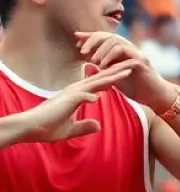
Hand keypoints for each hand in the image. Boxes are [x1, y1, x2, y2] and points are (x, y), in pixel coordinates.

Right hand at [12, 63, 137, 143]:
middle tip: (136, 63)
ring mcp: (71, 94)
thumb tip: (98, 126)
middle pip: (102, 78)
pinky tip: (101, 96)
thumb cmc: (48, 127)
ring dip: (111, 77)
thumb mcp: (71, 129)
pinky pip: (81, 97)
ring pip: (95, 83)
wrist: (30, 128)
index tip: (130, 73)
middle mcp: (76, 90)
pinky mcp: (65, 102)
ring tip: (127, 72)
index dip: (116, 78)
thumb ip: (85, 126)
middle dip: (119, 70)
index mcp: (79, 95)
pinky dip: (91, 96)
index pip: (101, 84)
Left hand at [74, 31, 177, 112]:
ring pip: (116, 42)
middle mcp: (129, 49)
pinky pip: (125, 52)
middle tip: (81, 50)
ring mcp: (136, 53)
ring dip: (102, 50)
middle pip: (109, 36)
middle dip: (93, 41)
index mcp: (122, 51)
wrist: (154, 97)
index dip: (90, 37)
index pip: (104, 38)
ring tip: (93, 60)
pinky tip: (103, 65)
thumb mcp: (114, 77)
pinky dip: (112, 56)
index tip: (76, 41)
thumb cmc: (136, 88)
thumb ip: (103, 69)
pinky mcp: (142, 61)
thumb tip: (87, 62)